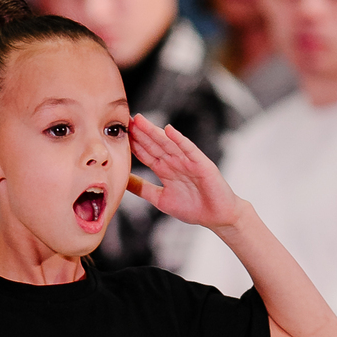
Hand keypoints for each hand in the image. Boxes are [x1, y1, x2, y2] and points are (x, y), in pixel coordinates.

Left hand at [127, 117, 241, 230]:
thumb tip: (122, 181)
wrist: (217, 217)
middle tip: (126, 119)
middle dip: (141, 133)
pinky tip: (169, 131)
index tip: (119, 134)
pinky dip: (179, 140)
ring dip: (154, 132)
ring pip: (168, 144)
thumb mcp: (160, 199)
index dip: (133, 144)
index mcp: (165, 170)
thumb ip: (142, 189)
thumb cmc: (193, 208)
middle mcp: (175, 162)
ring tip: (141, 121)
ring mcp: (188, 162)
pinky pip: (189, 150)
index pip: (146, 153)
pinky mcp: (202, 164)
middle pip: (154, 145)